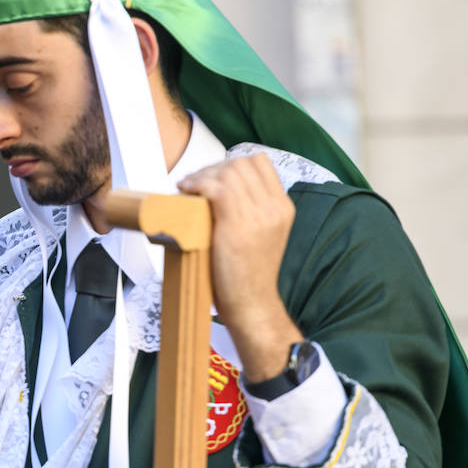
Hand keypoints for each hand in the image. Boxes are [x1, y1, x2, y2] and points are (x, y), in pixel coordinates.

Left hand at [177, 153, 303, 381]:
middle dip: (213, 167)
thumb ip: (251, 211)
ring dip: (201, 175)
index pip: (259, 163)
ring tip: (187, 188)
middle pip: (241, 163)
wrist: (252, 304)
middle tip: (194, 183)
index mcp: (283, 207)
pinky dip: (196, 184)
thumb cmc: (247, 274)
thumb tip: (217, 190)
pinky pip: (215, 188)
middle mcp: (275, 207)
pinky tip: (185, 191)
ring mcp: (258, 215)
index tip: (212, 177)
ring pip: (227, 172)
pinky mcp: (237, 225)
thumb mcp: (260, 236)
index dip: (231, 164)